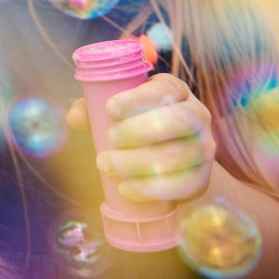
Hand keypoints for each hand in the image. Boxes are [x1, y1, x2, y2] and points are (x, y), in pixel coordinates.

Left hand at [66, 74, 216, 202]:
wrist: (166, 160)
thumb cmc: (133, 125)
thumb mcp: (114, 111)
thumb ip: (92, 109)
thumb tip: (75, 117)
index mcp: (175, 91)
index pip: (163, 89)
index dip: (138, 99)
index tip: (111, 109)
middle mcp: (197, 116)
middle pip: (178, 121)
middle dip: (140, 130)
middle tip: (109, 138)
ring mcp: (204, 148)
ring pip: (177, 155)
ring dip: (138, 162)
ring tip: (106, 164)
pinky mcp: (202, 178)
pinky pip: (183, 185)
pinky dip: (151, 189)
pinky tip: (125, 188)